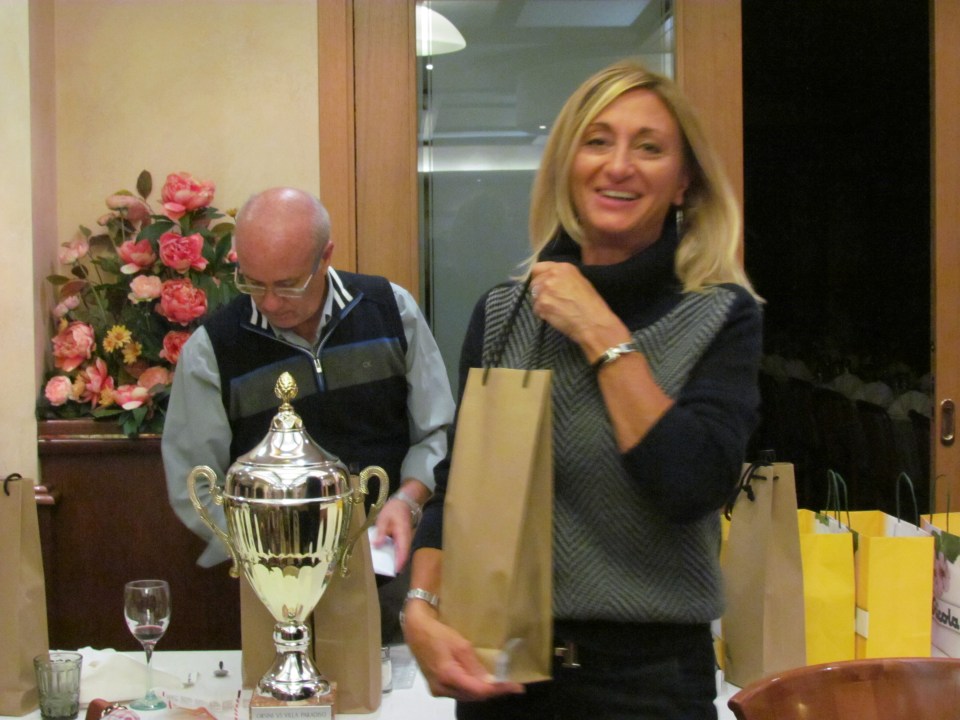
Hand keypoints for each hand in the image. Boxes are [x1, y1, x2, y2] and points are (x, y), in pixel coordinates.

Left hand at [372, 499, 413, 572]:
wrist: (403, 502)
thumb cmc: (393, 509)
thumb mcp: (383, 519)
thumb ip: (380, 532)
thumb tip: (376, 545)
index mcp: (403, 534)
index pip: (403, 550)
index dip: (400, 562)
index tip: (396, 571)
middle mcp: (406, 538)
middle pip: (404, 554)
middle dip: (398, 565)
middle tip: (389, 574)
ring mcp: (405, 539)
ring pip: (402, 553)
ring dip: (396, 560)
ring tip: (387, 569)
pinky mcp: (402, 539)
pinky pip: (400, 549)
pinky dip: (395, 554)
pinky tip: (387, 558)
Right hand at [402, 600, 524, 701]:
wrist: (415, 630)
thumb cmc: (438, 633)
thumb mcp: (460, 645)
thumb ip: (475, 666)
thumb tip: (491, 682)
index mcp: (447, 677)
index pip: (479, 690)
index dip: (499, 689)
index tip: (516, 687)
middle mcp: (442, 689)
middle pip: (473, 696)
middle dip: (493, 690)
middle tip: (510, 683)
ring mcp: (437, 690)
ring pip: (466, 695)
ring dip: (483, 690)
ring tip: (499, 682)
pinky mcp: (436, 687)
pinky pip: (459, 691)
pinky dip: (472, 687)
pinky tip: (480, 680)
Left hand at [529, 261, 623, 347]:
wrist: (593, 321)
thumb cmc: (591, 304)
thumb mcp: (580, 281)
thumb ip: (562, 278)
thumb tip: (551, 281)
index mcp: (563, 268)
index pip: (538, 268)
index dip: (539, 277)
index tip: (542, 285)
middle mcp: (552, 276)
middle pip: (534, 282)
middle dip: (538, 291)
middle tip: (549, 300)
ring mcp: (545, 290)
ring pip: (533, 296)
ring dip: (540, 303)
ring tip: (554, 310)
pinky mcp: (542, 304)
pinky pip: (536, 309)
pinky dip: (542, 314)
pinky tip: (554, 316)